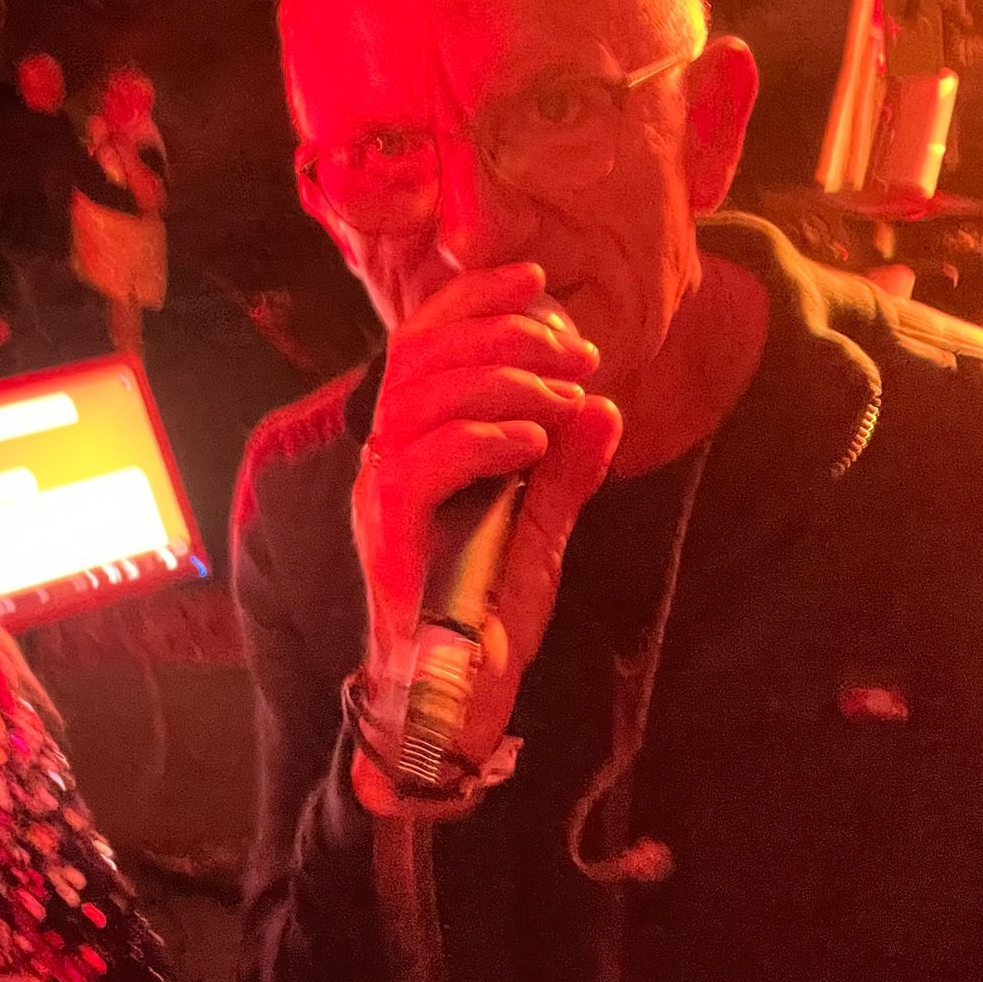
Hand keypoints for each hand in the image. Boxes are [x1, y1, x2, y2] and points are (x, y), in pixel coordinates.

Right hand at [350, 263, 621, 808]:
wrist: (453, 702)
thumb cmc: (485, 618)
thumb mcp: (542, 530)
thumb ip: (568, 471)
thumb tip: (605, 408)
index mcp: (410, 444)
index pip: (422, 343)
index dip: (472, 299)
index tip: (536, 278)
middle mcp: (382, 458)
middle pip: (421, 355)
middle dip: (503, 333)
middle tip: (574, 350)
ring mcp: (377, 494)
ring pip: (421, 396)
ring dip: (503, 380)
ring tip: (563, 395)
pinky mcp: (385, 532)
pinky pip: (421, 461)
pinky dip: (482, 437)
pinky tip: (535, 441)